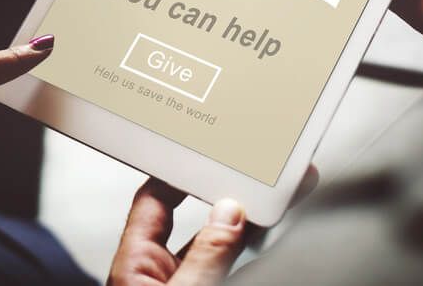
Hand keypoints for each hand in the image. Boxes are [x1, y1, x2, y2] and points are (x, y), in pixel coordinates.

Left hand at [109, 169, 317, 285]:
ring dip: (253, 226)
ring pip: (225, 251)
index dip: (177, 174)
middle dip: (230, 197)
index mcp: (137, 268)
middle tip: (262, 171)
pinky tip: (283, 238)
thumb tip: (227, 210)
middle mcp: (164, 278)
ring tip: (286, 197)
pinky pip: (238, 273)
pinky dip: (258, 257)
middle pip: (198, 223)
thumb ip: (208, 257)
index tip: (206, 150)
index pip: (153, 203)